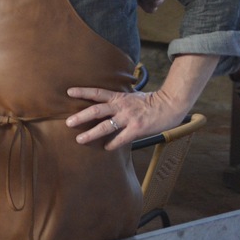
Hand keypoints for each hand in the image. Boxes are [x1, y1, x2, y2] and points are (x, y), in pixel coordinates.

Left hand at [65, 86, 188, 149]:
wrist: (171, 104)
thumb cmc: (151, 101)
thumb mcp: (132, 96)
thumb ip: (118, 100)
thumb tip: (106, 103)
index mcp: (118, 97)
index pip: (97, 92)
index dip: (82, 92)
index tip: (68, 92)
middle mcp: (121, 106)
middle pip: (96, 110)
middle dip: (81, 116)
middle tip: (68, 122)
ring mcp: (128, 117)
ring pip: (106, 126)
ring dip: (91, 133)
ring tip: (80, 139)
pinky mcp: (137, 128)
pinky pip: (121, 138)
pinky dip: (113, 144)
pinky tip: (106, 148)